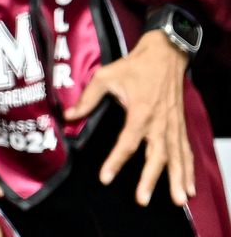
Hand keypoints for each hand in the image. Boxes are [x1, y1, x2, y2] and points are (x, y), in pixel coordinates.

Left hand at [65, 29, 195, 206]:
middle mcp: (159, 123)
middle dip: (151, 179)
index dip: (116, 160)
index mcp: (141, 112)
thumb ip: (87, 98)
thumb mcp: (106, 77)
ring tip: (179, 201)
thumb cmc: (134, 66)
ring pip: (176, 158)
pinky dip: (189, 170)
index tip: (105, 177)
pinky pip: (185, 151)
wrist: (164, 56)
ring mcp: (172, 126)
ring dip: (177, 180)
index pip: (127, 142)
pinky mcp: (179, 127)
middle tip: (142, 199)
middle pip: (156, 156)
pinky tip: (190, 188)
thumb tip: (68, 116)